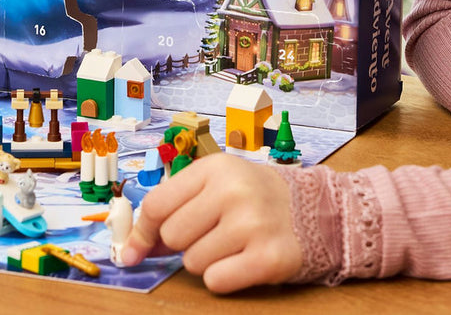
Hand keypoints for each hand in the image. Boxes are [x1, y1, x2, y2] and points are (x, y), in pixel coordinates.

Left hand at [119, 153, 302, 292]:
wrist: (316, 211)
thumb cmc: (254, 198)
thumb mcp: (215, 186)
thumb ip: (175, 208)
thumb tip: (134, 248)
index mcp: (214, 168)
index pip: (157, 204)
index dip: (142, 231)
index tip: (134, 250)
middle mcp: (232, 192)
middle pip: (172, 236)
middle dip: (183, 243)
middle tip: (208, 235)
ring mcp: (252, 225)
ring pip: (192, 262)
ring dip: (205, 261)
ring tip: (231, 245)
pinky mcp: (269, 259)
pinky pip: (216, 281)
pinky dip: (222, 278)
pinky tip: (241, 262)